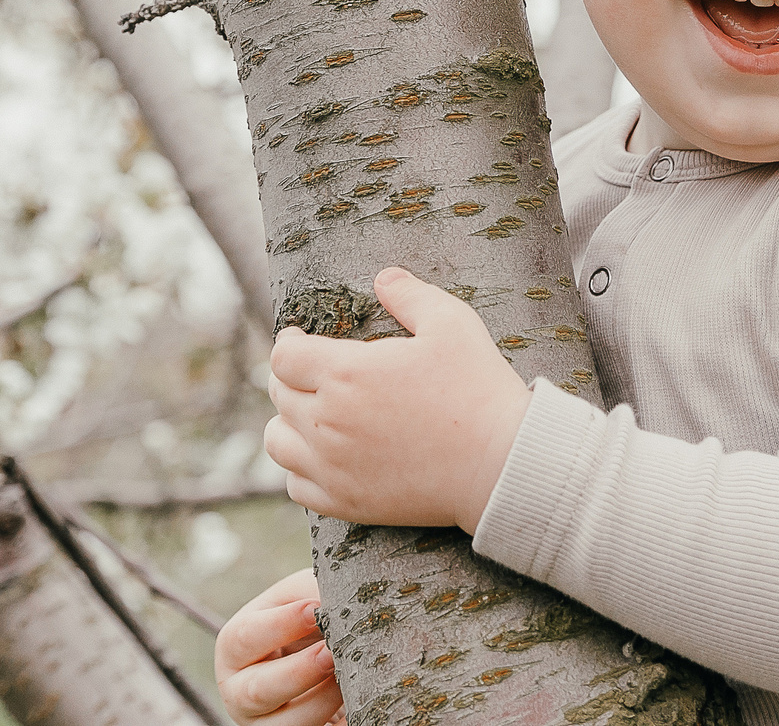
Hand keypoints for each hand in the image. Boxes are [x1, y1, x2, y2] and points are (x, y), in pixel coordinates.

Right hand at [215, 568, 340, 725]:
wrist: (318, 655)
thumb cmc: (305, 620)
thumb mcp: (300, 595)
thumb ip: (310, 590)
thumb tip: (332, 599)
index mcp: (235, 649)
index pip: (246, 637)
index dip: (282, 624)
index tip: (316, 609)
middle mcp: (241, 692)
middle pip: (259, 691)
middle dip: (299, 672)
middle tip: (332, 652)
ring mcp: (267, 722)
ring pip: (288, 725)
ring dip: (323, 701)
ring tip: (349, 677)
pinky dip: (338, 720)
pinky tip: (357, 702)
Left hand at [264, 266, 533, 531]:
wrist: (499, 463)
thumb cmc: (477, 389)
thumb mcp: (452, 324)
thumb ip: (411, 295)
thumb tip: (383, 277)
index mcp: (347, 373)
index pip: (284, 357)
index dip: (287, 343)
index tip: (297, 339)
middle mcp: (328, 421)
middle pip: (279, 396)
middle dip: (290, 377)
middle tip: (310, 371)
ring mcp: (333, 467)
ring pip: (278, 443)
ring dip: (287, 423)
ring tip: (309, 414)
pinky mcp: (346, 501)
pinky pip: (297, 486)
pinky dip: (300, 469)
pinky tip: (322, 456)